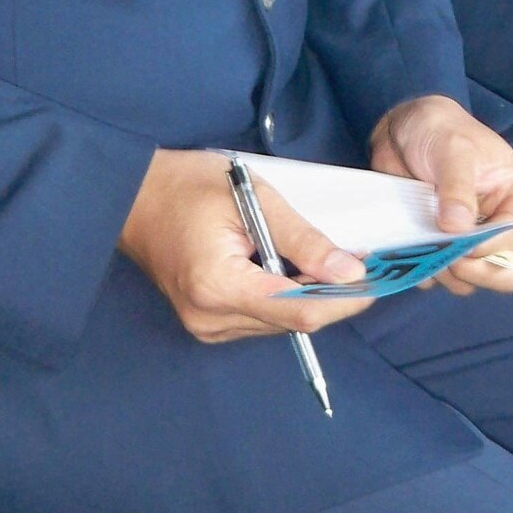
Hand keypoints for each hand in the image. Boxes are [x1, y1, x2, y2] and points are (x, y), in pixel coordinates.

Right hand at [118, 146, 372, 341]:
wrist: (132, 197)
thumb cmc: (188, 185)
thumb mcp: (253, 199)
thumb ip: (303, 239)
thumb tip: (350, 272)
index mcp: (219, 287)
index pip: (300, 310)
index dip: (346, 299)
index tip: (379, 278)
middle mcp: (211, 319)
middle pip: (294, 321)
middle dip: (335, 295)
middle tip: (366, 263)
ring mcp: (207, 326)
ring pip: (282, 322)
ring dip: (313, 295)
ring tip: (336, 262)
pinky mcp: (209, 322)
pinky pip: (264, 316)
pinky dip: (288, 295)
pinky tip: (300, 269)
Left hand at [370, 94, 512, 295]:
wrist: (404, 130)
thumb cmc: (440, 129)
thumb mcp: (453, 149)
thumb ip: (457, 188)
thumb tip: (458, 230)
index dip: (488, 246)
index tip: (456, 236)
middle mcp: (505, 225)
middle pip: (506, 274)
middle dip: (474, 272)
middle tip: (444, 256)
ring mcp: (474, 242)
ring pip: (469, 281)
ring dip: (443, 271)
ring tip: (421, 244)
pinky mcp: (444, 249)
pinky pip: (438, 277)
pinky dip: (422, 269)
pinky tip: (408, 247)